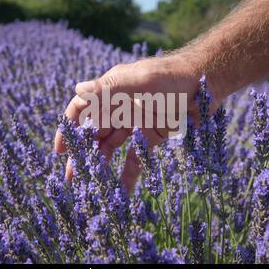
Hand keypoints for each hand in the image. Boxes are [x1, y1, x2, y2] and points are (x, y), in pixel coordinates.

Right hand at [54, 54, 218, 191]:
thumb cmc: (173, 76)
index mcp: (112, 91)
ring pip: (112, 148)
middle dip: (81, 154)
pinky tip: (121, 192)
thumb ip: (110, 87)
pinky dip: (128, 174)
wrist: (207, 82)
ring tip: (90, 187)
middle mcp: (120, 108)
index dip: (68, 128)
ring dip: (101, 165)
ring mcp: (135, 123)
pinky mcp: (152, 137)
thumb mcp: (141, 80)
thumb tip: (77, 89)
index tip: (60, 150)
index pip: (82, 109)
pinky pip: (136, 158)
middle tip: (71, 177)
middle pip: (94, 133)